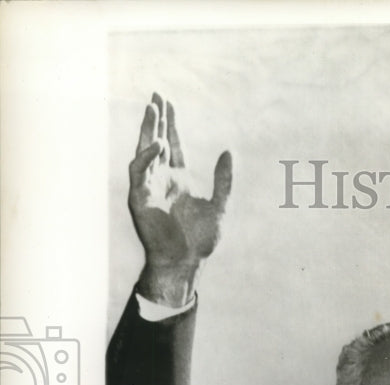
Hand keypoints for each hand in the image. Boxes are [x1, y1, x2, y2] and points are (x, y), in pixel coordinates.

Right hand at [128, 93, 232, 305]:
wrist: (186, 262)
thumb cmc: (200, 240)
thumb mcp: (219, 205)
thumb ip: (224, 180)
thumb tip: (229, 151)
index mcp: (178, 179)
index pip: (172, 144)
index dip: (170, 124)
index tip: (168, 103)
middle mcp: (161, 179)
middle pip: (155, 141)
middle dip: (155, 119)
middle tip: (156, 95)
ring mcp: (149, 188)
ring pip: (144, 152)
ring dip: (147, 131)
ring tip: (152, 109)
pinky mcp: (139, 199)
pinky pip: (139, 172)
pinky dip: (146, 157)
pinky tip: (156, 144)